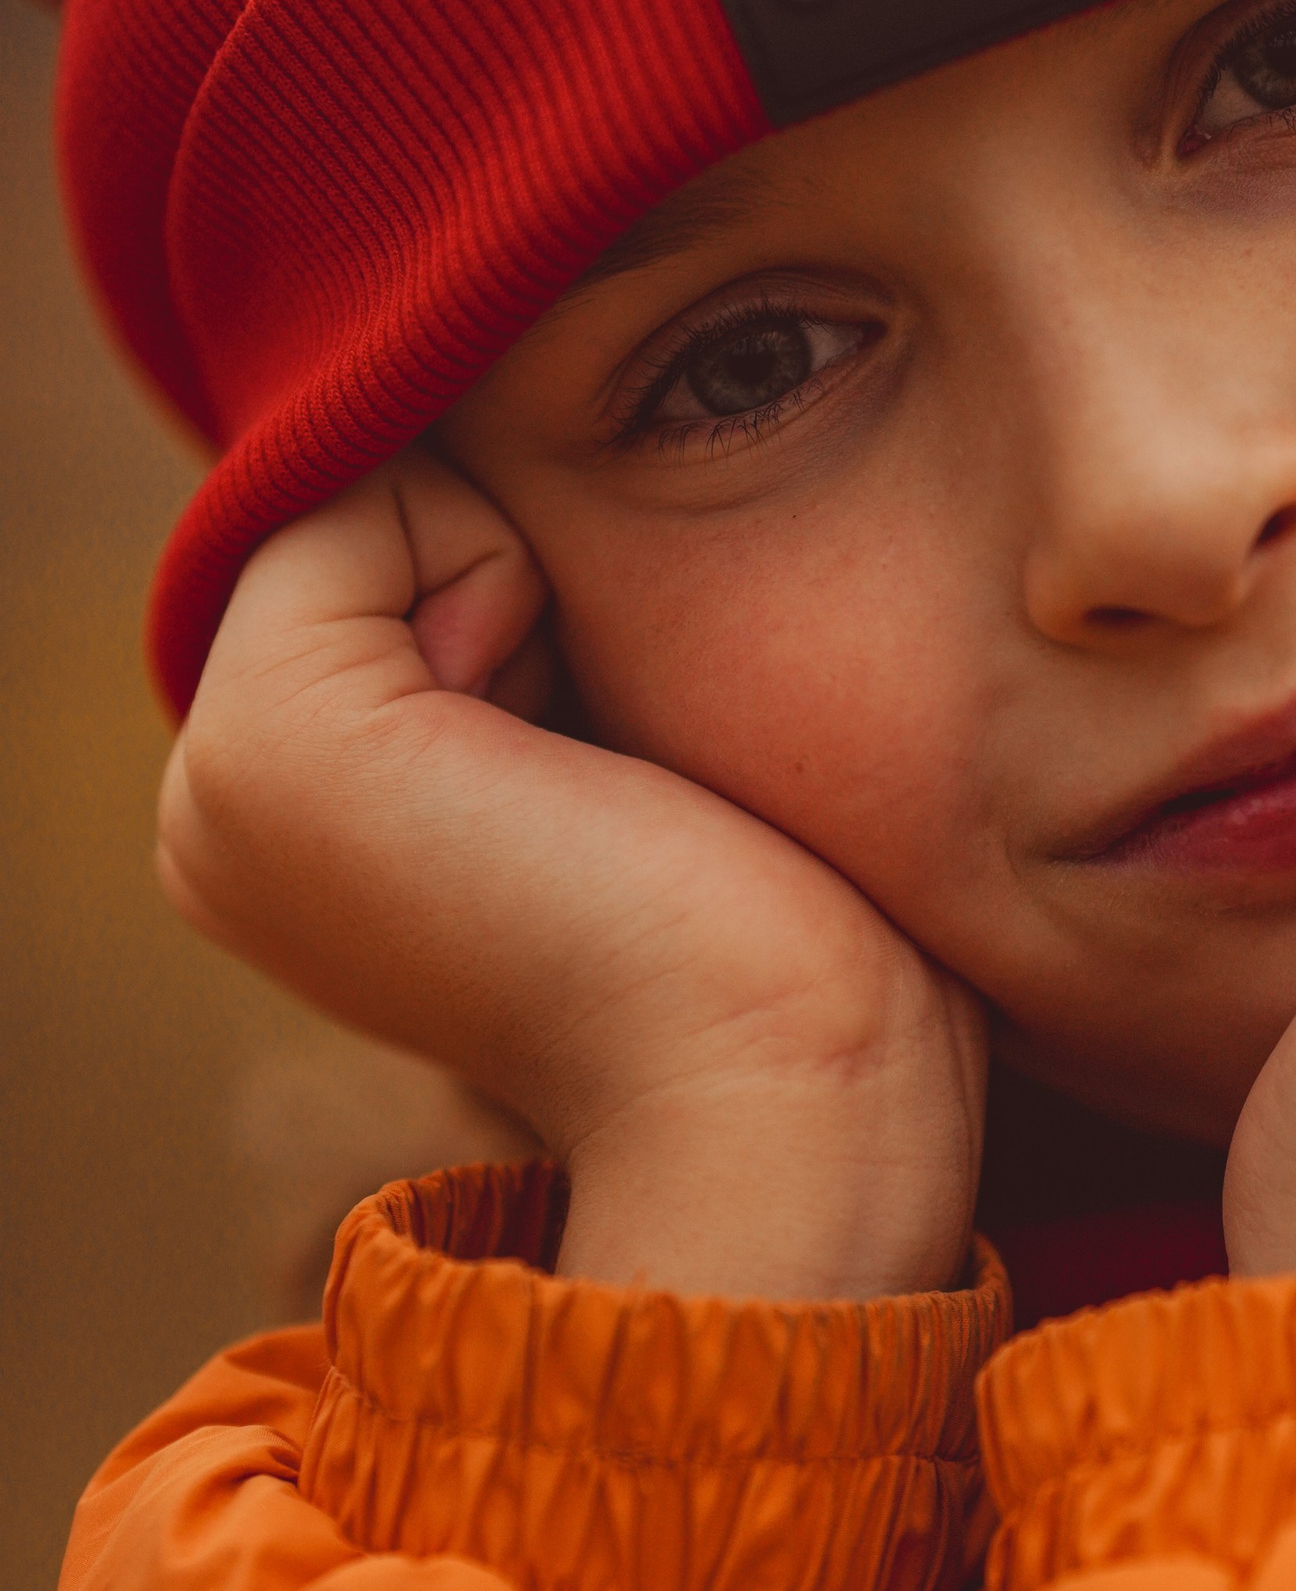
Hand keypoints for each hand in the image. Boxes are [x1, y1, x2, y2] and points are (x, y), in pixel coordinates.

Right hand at [159, 457, 984, 1300]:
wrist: (781, 1093)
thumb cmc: (775, 949)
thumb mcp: (617, 761)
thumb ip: (529, 650)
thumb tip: (525, 542)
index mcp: (293, 829)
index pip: (392, 551)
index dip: (537, 595)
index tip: (605, 767)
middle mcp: (221, 809)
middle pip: (382, 517)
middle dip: (526, 583)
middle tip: (595, 782)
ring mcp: (219, 781)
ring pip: (379, 499)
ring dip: (528, 582)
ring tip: (580, 778)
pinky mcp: (271, 745)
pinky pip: (374, 496)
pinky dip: (504, 568)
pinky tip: (558, 753)